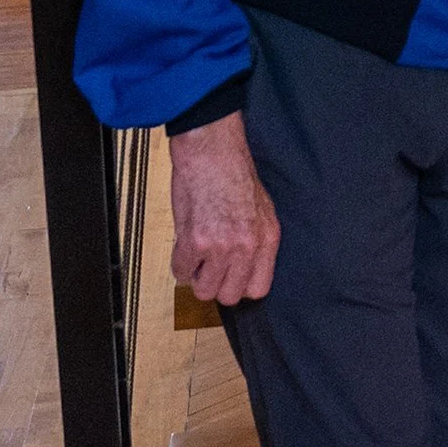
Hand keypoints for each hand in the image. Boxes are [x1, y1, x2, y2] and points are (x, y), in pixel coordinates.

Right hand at [168, 110, 281, 303]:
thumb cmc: (234, 171)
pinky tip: (185, 244)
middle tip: (210, 266)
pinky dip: (180, 263)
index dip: (240, 286)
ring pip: (204, 291)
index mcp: (267, 238)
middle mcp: (247, 246)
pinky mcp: (194, 242)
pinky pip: (181, 273)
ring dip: (197, 276)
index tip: (231, 280)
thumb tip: (247, 267)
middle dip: (216, 284)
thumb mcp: (261, 207)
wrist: (212, 150)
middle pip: (229, 296)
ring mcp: (220, 247)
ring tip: (198, 255)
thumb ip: (256, 240)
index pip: (258, 288)